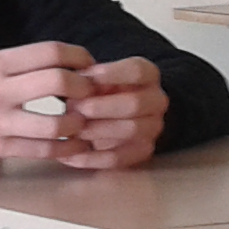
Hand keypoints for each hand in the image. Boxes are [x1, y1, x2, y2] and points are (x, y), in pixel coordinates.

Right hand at [0, 42, 95, 160]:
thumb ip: (15, 66)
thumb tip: (59, 65)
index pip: (48, 52)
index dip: (77, 56)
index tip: (89, 62)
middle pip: (58, 81)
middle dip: (84, 86)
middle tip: (92, 91)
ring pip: (55, 122)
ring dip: (78, 122)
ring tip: (83, 120)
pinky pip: (41, 149)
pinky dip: (64, 148)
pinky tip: (73, 145)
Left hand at [52, 56, 169, 169]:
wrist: (109, 114)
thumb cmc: (99, 91)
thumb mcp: (96, 78)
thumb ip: (89, 79)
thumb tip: (76, 84)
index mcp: (148, 75)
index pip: (137, 71)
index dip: (112, 74)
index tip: (87, 77)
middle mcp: (157, 100)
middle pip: (135, 103)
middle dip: (102, 107)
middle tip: (77, 108)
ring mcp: (153, 127)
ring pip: (131, 130)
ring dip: (98, 130)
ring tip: (74, 130)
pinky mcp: (142, 151)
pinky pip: (120, 157)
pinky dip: (93, 158)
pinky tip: (71, 156)